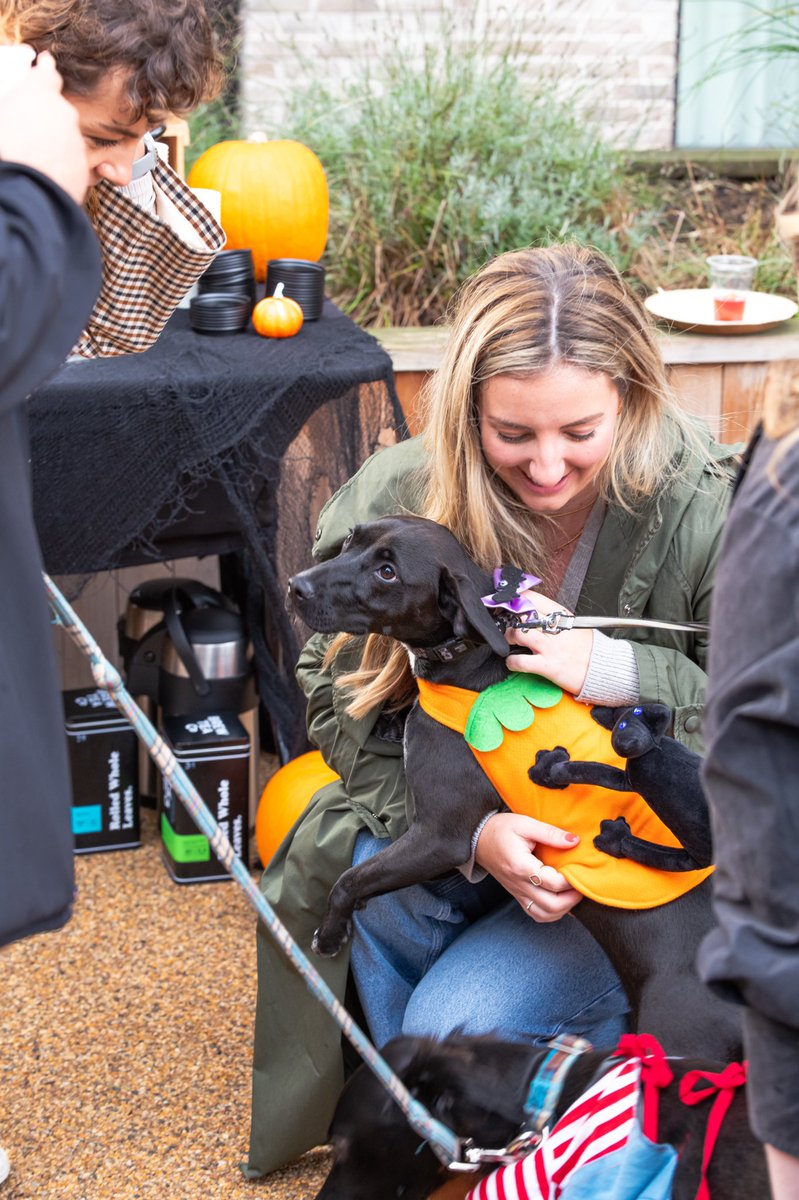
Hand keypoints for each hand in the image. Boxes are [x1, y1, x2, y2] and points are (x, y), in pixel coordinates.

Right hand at [0, 49, 89, 203]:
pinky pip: (69, 163)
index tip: (46, 63)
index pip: (47, 74)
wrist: (27, 192)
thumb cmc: (7, 150)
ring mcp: (76, 142)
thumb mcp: (1, 118)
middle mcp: (64, 114)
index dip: (45, 69)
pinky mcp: (83, 169)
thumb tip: (11, 117)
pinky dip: (59, 168)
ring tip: (32, 160)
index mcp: (40, 94)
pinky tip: (43, 176)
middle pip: (56, 111)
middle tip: (25, 132)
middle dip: (44, 119)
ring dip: (52, 146)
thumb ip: (9, 112)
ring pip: (64, 139)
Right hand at [474, 811, 582, 921]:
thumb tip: (575, 841)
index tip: (580, 869)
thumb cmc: (500, 829)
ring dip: (564, 909)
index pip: (553, 882)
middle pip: (551, 905)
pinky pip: (536, 913)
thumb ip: (551, 833)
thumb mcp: (525, 823)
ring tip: (573, 894)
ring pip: (545, 914)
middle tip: (582, 885)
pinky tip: (561, 901)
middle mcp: (519, 884)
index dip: (571, 879)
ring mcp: (517, 893)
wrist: (477, 839)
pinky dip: (552, 913)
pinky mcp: (517, 895)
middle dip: (572, 899)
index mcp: (521, 866)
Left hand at [505, 590, 593, 694]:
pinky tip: (512, 661)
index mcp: (561, 615)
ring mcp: (549, 647)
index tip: (508, 602)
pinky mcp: (547, 666)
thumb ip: (557, 617)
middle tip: (506, 621)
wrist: (604, 669)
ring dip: (508, 636)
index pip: (532, 598)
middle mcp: (554, 628)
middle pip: (522, 614)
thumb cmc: (590, 648)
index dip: (515, 599)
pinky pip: (521, 661)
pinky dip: (511, 661)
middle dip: (509, 617)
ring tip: (510, 640)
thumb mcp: (576, 624)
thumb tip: (537, 611)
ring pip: (518, 633)